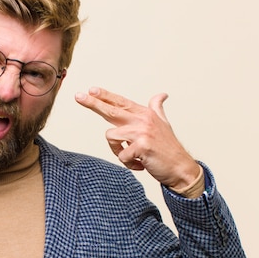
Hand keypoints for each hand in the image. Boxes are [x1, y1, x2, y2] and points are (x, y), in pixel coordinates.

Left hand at [75, 87, 199, 189]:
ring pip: (111, 138)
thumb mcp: (163, 124)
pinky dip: (128, 163)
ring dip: (118, 151)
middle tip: (78, 96)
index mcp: (145, 114)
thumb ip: (157, 108)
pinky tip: (141, 164)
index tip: (91, 90)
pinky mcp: (141, 147)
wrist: (181, 168)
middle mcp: (143, 120)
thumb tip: (162, 94)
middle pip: (111, 111)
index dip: (105, 96)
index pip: (121, 102)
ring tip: (133, 157)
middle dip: (93, 103)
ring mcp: (142, 133)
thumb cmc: (168, 148)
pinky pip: (121, 156)